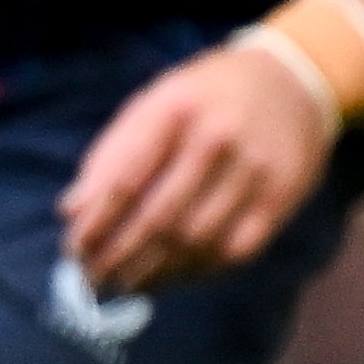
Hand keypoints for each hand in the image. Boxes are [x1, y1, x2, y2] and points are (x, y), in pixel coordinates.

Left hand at [60, 34, 337, 293]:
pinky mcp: (280, 197)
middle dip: (118, 257)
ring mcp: (253, 171)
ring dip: (154, 273)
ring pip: (195, 242)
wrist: (292, 80)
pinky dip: (195, 272)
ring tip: (124, 283)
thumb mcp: (153, 103)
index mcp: (175, 109)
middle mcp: (217, 139)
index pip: (124, 180)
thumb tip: (71, 211)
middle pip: (158, 218)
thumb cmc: (205, 97)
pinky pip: (232, 251)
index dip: (95, 224)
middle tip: (93, 279)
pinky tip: (170, 277)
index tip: (73, 250)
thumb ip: (112, 155)